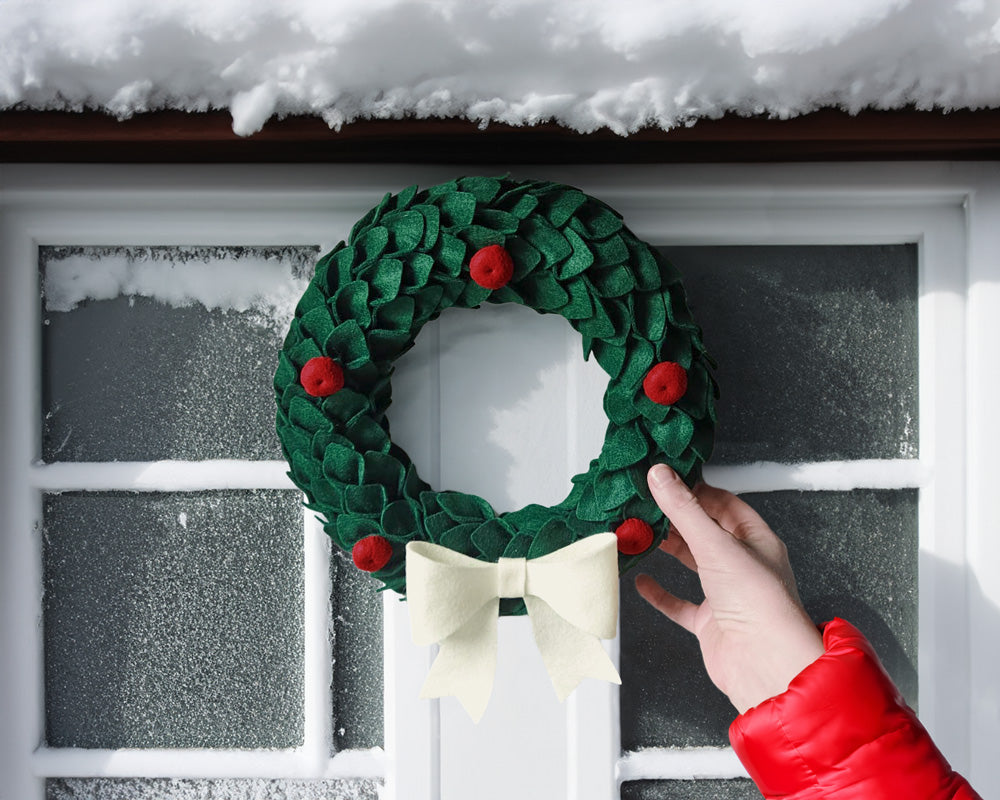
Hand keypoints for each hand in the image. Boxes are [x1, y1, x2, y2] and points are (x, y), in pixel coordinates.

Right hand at [635, 464, 824, 713]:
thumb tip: (661, 476)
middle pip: (706, 532)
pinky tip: (644, 581)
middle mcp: (744, 567)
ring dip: (668, 549)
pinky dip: (660, 592)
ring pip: (693, 564)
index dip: (697, 490)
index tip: (669, 479)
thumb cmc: (760, 604)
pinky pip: (680, 604)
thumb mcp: (716, 545)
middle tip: (648, 503)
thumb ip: (684, 510)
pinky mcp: (711, 623)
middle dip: (677, 518)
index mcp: (757, 541)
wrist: (764, 664)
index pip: (725, 505)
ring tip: (643, 532)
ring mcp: (727, 596)